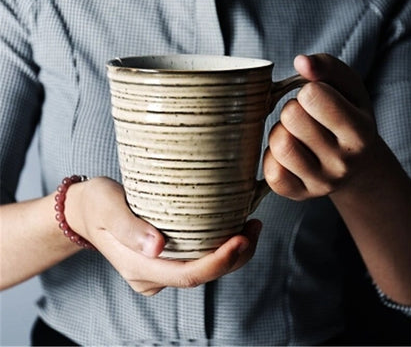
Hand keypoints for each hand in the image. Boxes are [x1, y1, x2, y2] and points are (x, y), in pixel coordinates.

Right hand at [66, 177, 261, 295]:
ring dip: (231, 254)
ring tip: (251, 225)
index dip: (219, 262)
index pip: (187, 275)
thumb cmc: (96, 203)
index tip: (242, 238)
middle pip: (202, 276)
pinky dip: (218, 248)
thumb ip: (128, 226)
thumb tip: (157, 247)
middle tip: (255, 227)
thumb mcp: (106, 206)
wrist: (85, 211)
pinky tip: (231, 228)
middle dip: (235, 257)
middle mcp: (150, 275)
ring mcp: (157, 271)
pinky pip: (196, 261)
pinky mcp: (163, 261)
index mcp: (138, 266)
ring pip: (202, 271)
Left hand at [264, 53, 377, 199]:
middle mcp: (343, 163)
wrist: (355, 164)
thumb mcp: (348, 88)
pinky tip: (287, 153)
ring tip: (295, 134)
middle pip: (292, 118)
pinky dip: (272, 157)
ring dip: (279, 132)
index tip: (316, 99)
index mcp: (359, 132)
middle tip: (304, 116)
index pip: (312, 96)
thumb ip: (327, 67)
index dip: (308, 91)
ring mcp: (321, 183)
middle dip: (292, 109)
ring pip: (279, 145)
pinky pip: (272, 172)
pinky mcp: (299, 194)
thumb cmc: (347, 117)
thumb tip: (301, 61)